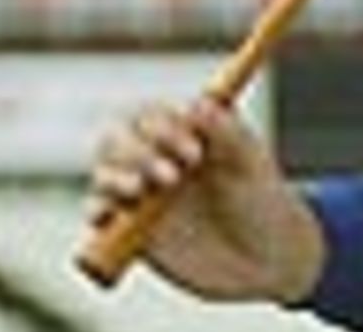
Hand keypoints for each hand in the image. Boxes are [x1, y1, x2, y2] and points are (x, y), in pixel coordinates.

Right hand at [85, 95, 325, 303]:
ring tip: (139, 191)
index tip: (195, 154)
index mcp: (186, 133)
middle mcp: (159, 157)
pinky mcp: (132, 231)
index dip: (165, 128)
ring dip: (113, 177)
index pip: (153, 115)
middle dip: (136, 152)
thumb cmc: (263, 200)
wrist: (266, 259)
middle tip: (171, 178)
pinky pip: (100, 216)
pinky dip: (96, 210)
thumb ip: (228, 133)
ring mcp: (143, 194)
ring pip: (105, 173)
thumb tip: (197, 103)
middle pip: (119, 138)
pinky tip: (106, 215)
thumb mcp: (252, 164)